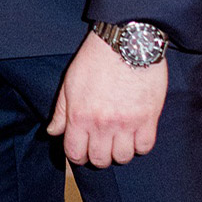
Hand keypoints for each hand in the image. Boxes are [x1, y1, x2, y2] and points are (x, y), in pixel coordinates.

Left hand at [47, 31, 167, 167]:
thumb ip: (61, 111)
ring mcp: (127, 123)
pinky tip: (136, 134)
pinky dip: (140, 145)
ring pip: (123, 157)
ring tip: (120, 139)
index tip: (83, 150)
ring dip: (120, 152)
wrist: (126, 41)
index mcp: (79, 116)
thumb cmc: (96, 59)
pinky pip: (145, 147)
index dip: (78, 156)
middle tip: (102, 144)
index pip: (75, 154)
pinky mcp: (149, 118)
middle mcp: (102, 125)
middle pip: (100, 160)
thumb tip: (53, 132)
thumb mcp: (70, 82)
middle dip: (99, 156)